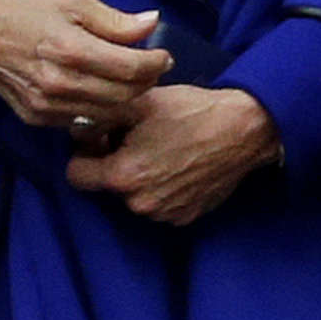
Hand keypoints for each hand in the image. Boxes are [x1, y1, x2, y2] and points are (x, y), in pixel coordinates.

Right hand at [0, 0, 172, 129]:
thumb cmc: (23, 10)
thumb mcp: (71, 0)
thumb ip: (114, 19)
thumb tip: (152, 23)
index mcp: (72, 49)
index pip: (132, 68)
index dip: (156, 63)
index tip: (163, 56)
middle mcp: (61, 83)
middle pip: (125, 96)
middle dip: (146, 83)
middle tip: (151, 69)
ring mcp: (48, 106)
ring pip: (107, 114)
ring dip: (125, 100)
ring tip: (128, 80)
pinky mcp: (38, 118)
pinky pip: (82, 121)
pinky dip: (98, 109)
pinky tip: (99, 92)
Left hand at [64, 84, 280, 226]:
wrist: (244, 129)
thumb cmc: (191, 112)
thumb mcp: (138, 103)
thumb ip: (99, 118)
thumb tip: (78, 129)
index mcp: (122, 177)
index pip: (75, 175)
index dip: (84, 153)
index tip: (102, 138)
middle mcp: (140, 204)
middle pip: (107, 185)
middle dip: (114, 163)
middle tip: (137, 137)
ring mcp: (165, 214)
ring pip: (134, 196)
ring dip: (140, 177)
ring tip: (163, 149)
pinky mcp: (186, 217)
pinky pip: (160, 203)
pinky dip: (163, 187)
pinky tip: (180, 164)